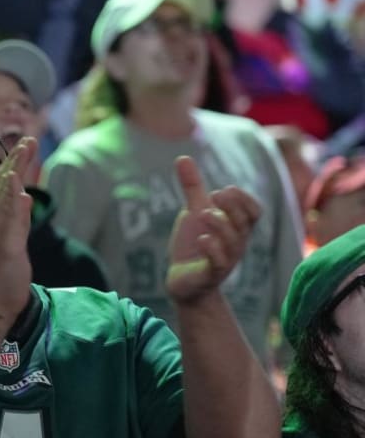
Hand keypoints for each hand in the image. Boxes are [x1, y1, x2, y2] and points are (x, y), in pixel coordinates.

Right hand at [0, 137, 37, 313]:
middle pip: (3, 185)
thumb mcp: (14, 236)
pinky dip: (14, 209)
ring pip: (4, 200)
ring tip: (20, 156)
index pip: (5, 183)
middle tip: (27, 140)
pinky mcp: (5, 249)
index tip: (27, 141)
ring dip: (12, 177)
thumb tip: (24, 196)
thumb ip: (18, 215)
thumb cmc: (5, 266)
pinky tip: (21, 195)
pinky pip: (9, 226)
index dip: (16, 161)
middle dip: (15, 161)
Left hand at [166, 156, 260, 305]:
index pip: (254, 210)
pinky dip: (212, 248)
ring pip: (233, 241)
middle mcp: (236, 242)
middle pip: (245, 222)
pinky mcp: (211, 274)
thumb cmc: (194, 245)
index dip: (243, 199)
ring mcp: (225, 259)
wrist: (182, 280)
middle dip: (232, 207)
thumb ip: (192, 187)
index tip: (222, 191)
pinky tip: (201, 238)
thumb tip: (183, 157)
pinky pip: (219, 262)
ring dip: (220, 224)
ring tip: (202, 214)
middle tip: (213, 196)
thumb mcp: (194, 212)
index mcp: (236, 226)